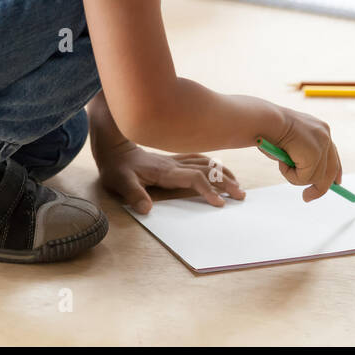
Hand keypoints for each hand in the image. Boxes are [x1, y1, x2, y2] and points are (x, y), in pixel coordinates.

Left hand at [98, 142, 244, 213]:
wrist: (113, 145)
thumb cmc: (116, 167)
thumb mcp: (119, 182)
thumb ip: (133, 195)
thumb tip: (147, 209)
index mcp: (165, 171)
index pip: (194, 178)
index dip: (207, 189)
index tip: (219, 203)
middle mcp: (173, 164)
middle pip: (206, 170)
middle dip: (225, 182)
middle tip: (241, 195)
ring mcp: (174, 160)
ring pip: (205, 162)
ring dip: (222, 172)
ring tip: (237, 183)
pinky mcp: (172, 160)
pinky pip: (198, 159)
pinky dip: (213, 164)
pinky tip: (219, 168)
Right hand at [263, 107, 341, 201]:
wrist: (263, 120)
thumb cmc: (268, 131)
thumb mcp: (290, 144)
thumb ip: (301, 156)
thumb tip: (306, 178)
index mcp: (320, 129)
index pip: (333, 154)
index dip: (335, 171)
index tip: (336, 185)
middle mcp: (325, 134)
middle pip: (331, 169)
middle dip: (321, 188)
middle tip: (307, 197)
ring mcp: (322, 144)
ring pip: (315, 178)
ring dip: (294, 177)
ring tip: (281, 163)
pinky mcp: (315, 154)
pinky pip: (305, 178)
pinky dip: (290, 175)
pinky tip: (281, 161)